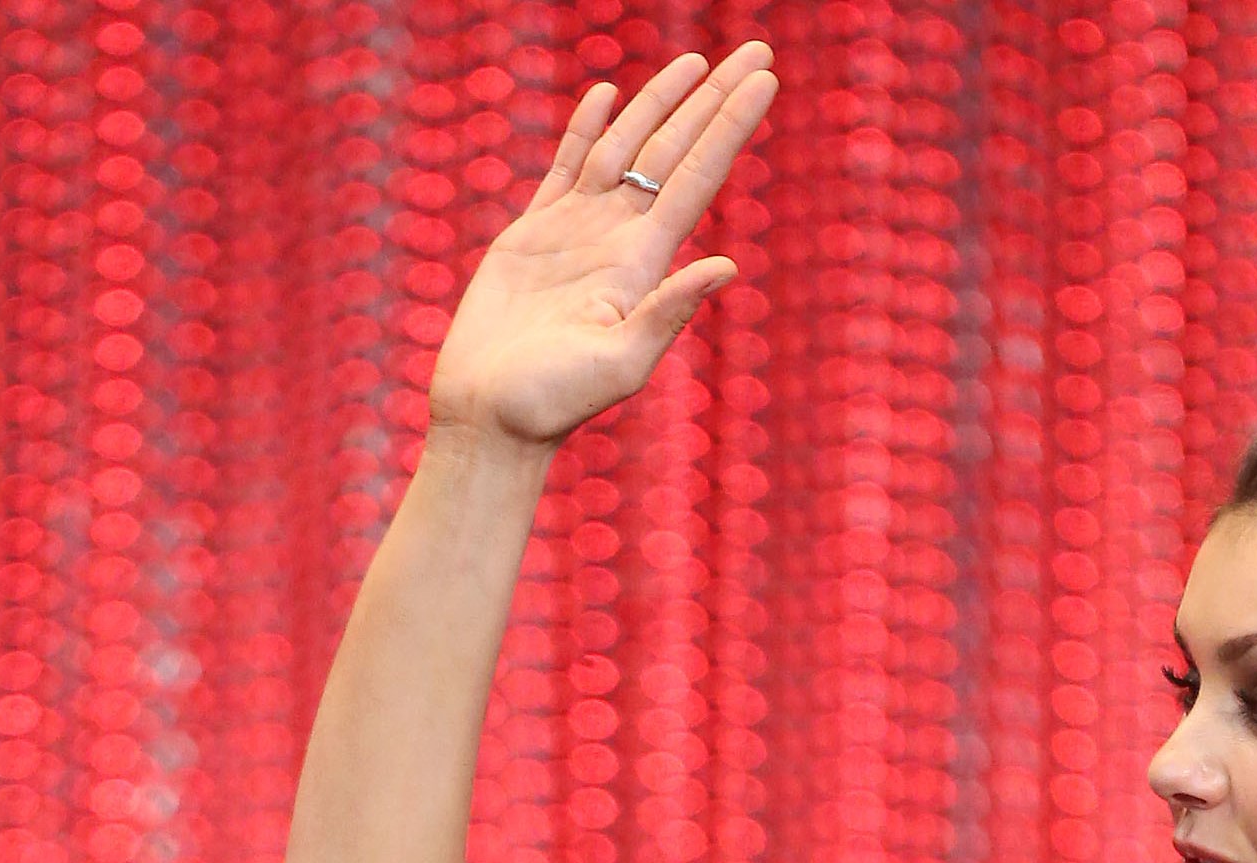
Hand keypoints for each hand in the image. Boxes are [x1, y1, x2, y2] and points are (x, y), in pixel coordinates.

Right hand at [425, 43, 777, 447]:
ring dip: (660, 103)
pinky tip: (607, 94)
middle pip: (674, 149)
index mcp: (643, 261)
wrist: (489, 419)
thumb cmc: (551, 404)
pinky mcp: (532, 237)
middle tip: (755, 48)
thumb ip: (668, 314)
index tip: (766, 78)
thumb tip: (726, 266)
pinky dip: (588, 128)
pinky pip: (567, 167)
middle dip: (713, 99)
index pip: (698, 175)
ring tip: (694, 61)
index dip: (731, 124)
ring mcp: (577, 232)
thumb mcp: (619, 364)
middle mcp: (618, 238)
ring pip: (626, 148)